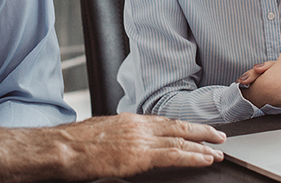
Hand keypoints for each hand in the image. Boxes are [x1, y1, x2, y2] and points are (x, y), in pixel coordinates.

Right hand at [54, 113, 226, 178]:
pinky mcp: (139, 156)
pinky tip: (205, 159)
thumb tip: (125, 143)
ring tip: (218, 150)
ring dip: (202, 146)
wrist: (61, 149)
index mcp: (128, 120)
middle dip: (200, 132)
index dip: (183, 126)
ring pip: (180, 141)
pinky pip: (173, 156)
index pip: (163, 121)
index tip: (196, 129)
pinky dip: (193, 157)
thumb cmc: (73, 144)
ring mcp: (140, 140)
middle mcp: (138, 126)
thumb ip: (118, 136)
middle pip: (177, 127)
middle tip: (219, 136)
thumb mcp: (99, 133)